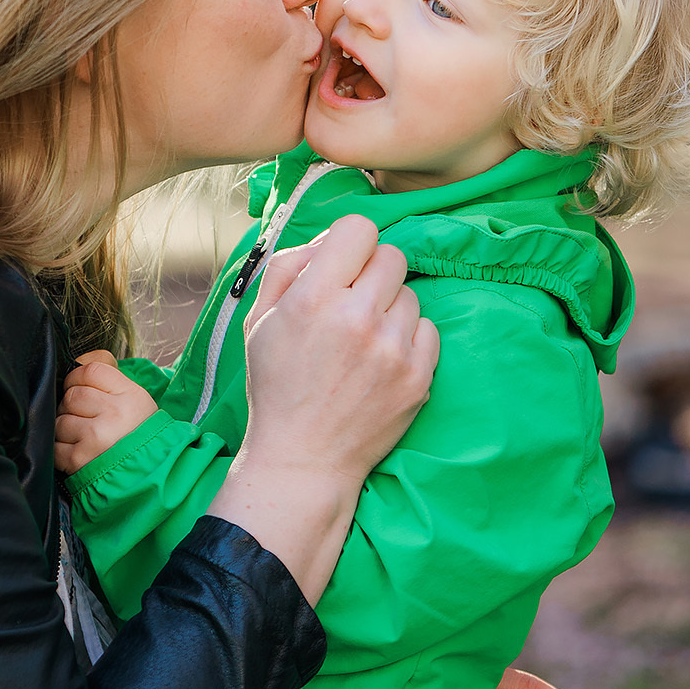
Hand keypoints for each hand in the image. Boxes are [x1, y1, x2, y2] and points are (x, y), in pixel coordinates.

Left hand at [55, 351, 157, 475]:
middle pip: (72, 395)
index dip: (78, 377)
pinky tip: (77, 452)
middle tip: (84, 417)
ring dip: (65, 429)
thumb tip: (79, 361)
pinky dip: (61, 450)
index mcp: (130, 395)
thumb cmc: (138, 435)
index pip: (90, 369)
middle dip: (72, 406)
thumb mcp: (135, 400)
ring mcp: (96, 437)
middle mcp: (115, 414)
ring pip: (60, 420)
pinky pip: (55, 446)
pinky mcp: (80, 460)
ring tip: (83, 438)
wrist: (149, 476)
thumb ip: (109, 378)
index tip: (80, 387)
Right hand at [212, 218, 439, 605]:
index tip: (342, 266)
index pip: (359, 228)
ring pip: (410, 294)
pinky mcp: (418, 376)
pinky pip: (429, 328)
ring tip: (363, 341)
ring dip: (389, 309)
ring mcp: (392, 349)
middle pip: (391, 255)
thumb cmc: (278, 385)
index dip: (350, 244)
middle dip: (372, 274)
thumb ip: (289, 266)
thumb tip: (330, 239)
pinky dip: (408, 339)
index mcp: (313, 298)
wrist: (304, 459)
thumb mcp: (260, 319)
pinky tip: (382, 361)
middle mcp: (357, 318)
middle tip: (353, 304)